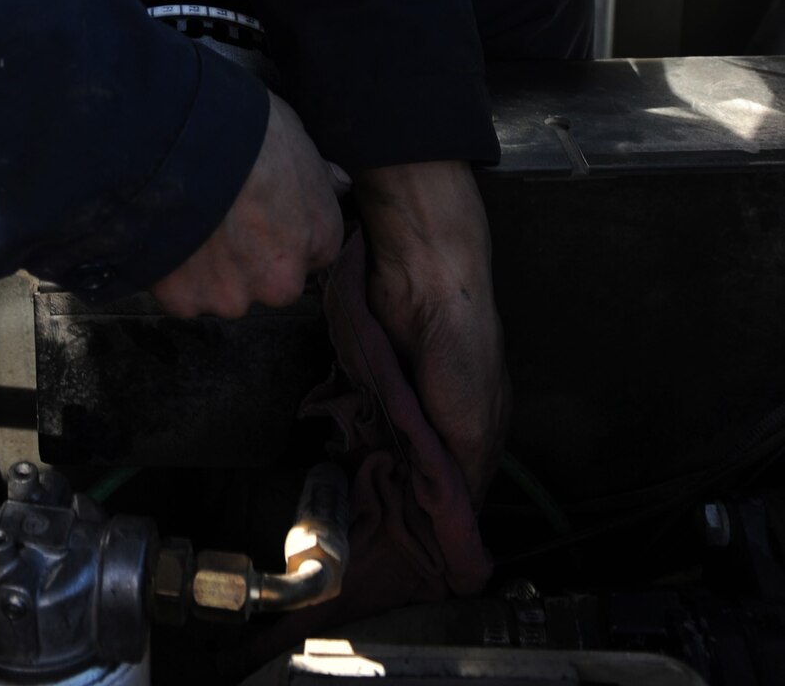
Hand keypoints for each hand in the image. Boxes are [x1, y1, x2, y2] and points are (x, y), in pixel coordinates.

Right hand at [151, 94, 343, 319]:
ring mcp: (233, 294)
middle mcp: (282, 280)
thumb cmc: (250, 133)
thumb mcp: (299, 143)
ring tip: (189, 220)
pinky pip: (178, 292)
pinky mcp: (185, 299)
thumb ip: (318, 175)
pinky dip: (170, 270)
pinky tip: (167, 232)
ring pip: (218, 290)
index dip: (280, 233)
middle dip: (244, 260)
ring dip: (205, 268)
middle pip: (263, 281)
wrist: (189, 140)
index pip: (308, 255)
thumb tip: (338, 182)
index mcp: (319, 241)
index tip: (257, 211)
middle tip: (219, 217)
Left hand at [351, 159, 508, 504]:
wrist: (425, 280)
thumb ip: (466, 472)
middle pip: (423, 464)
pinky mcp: (378, 370)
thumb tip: (461, 518)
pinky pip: (364, 410)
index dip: (445, 513)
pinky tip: (341, 451)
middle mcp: (447, 411)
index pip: (464, 484)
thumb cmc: (463, 352)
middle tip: (379, 524)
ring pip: (391, 441)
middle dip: (404, 488)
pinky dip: (356, 428)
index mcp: (482, 427)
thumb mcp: (475, 427)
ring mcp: (411, 391)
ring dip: (376, 459)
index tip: (421, 544)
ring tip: (355, 493)